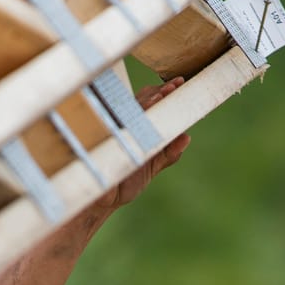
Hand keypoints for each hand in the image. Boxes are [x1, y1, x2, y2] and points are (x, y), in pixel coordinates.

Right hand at [100, 77, 191, 217]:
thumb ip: (169, 153)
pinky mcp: (98, 140)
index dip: (164, 91)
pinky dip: (120, 119)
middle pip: (140, 100)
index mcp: (139, 126)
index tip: (178, 84)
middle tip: (170, 88)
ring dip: (142, 103)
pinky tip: (134, 119)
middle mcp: (124, 123)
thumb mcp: (152, 166)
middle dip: (156, 92)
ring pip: (125, 108)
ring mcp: (110, 130)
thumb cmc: (128, 181)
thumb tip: (187, 137)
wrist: (105, 200)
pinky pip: (108, 125)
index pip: (152, 101)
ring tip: (158, 98)